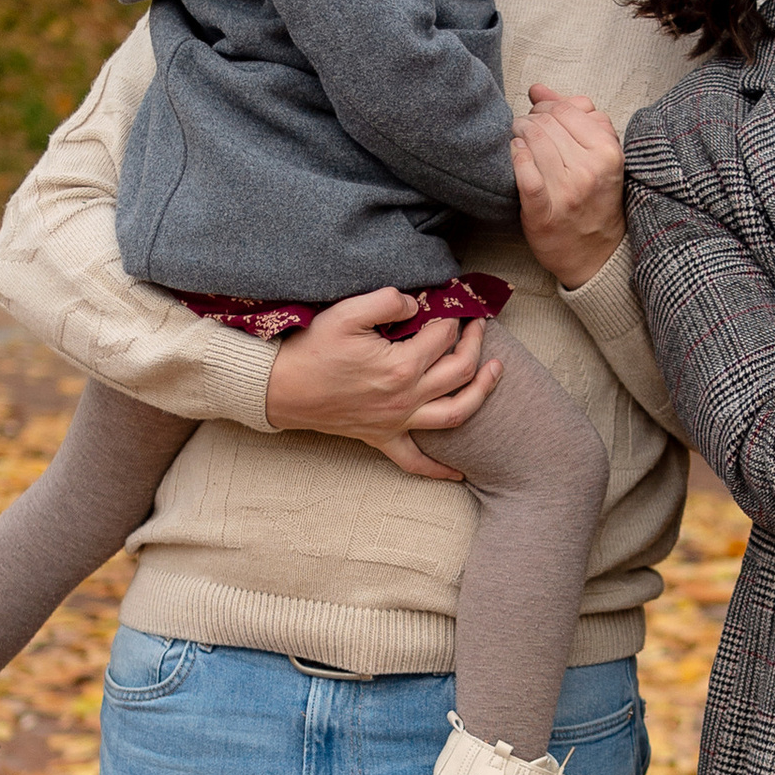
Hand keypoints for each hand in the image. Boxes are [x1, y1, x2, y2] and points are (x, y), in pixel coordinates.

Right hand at [262, 288, 500, 477]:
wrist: (278, 388)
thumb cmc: (310, 349)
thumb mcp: (346, 313)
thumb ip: (387, 301)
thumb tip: (415, 302)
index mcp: (400, 366)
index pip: (443, 336)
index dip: (451, 314)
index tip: (451, 301)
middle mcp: (406, 398)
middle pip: (460, 371)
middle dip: (475, 343)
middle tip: (479, 325)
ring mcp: (397, 421)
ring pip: (455, 414)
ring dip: (482, 392)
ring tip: (496, 371)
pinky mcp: (382, 437)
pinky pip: (416, 461)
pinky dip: (439, 470)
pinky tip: (460, 474)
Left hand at [512, 84, 625, 287]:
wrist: (595, 253)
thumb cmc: (595, 198)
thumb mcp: (598, 154)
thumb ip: (573, 116)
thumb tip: (538, 88)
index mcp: (608, 152)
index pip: (567, 110)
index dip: (547, 108)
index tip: (541, 117)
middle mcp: (590, 170)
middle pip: (547, 123)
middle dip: (530, 120)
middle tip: (526, 129)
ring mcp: (567, 192)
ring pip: (533, 141)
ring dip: (519, 135)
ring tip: (519, 141)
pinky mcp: (544, 212)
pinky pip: (525, 174)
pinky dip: (516, 159)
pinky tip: (516, 156)